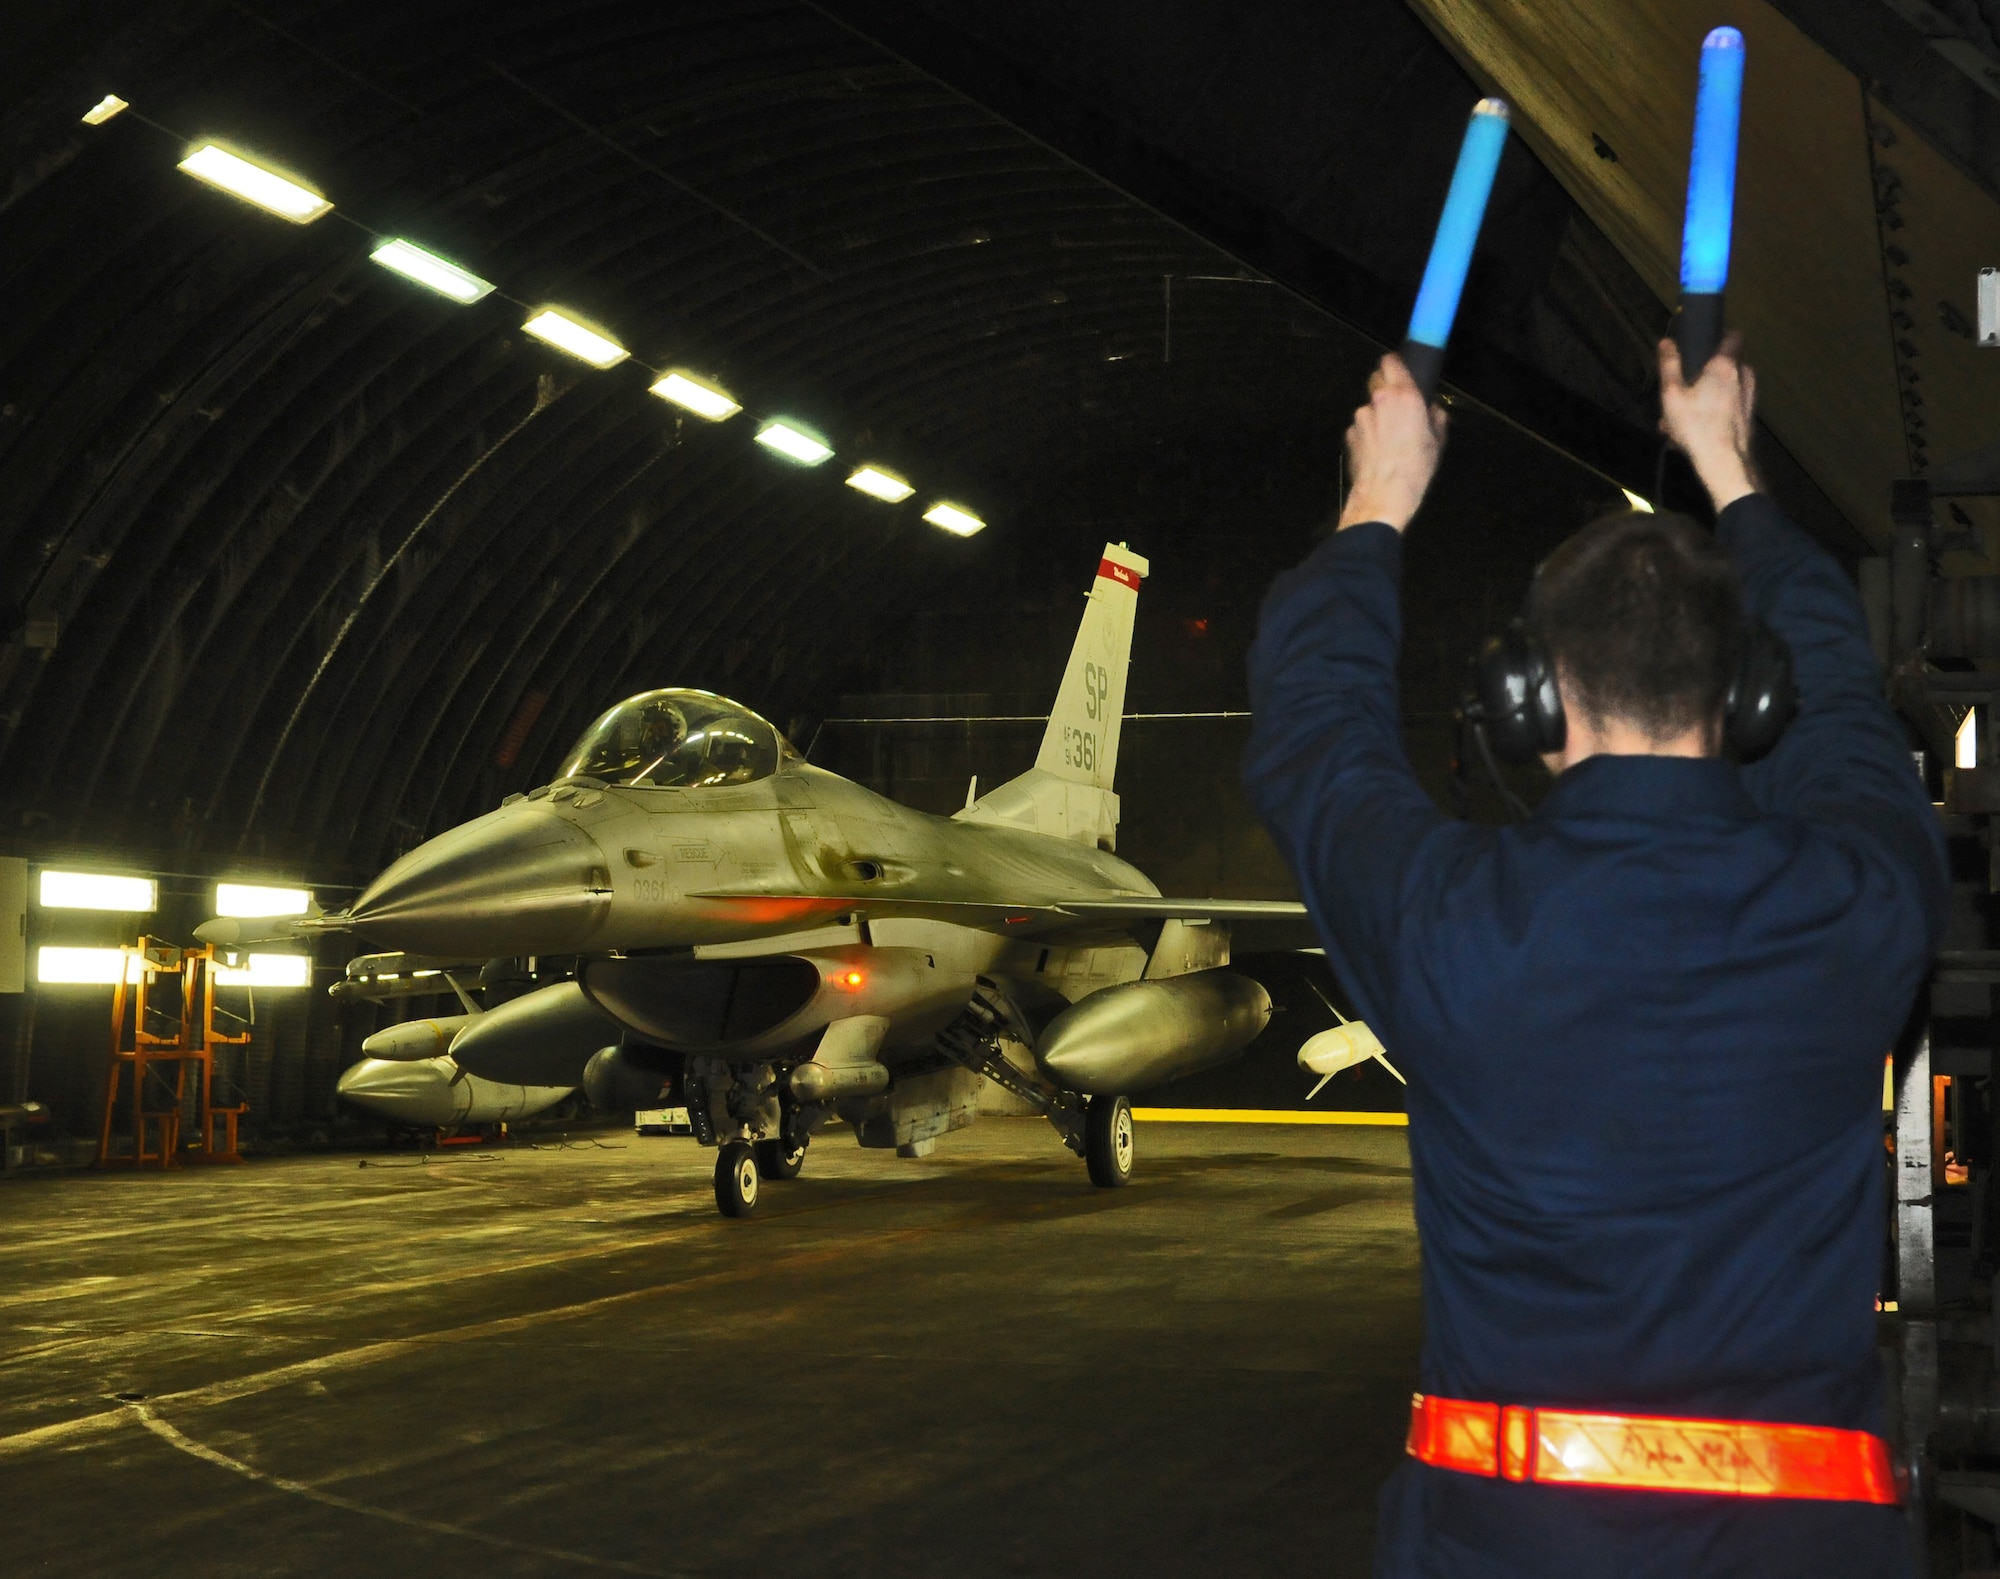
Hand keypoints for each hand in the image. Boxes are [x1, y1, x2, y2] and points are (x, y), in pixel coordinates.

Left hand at [1336, 353, 1446, 532]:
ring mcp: (1361, 417)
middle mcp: (1379, 400)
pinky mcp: (1349, 434)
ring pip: (1369, 406)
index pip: (1391, 361)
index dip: (1394, 364)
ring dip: (1377, 414)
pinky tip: (1378, 449)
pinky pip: (1360, 426)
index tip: (1399, 368)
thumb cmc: (1414, 467)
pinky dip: (1367, 433)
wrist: (1384, 493)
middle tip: (1397, 403)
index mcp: (1404, 395)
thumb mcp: (1437, 440)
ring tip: (1389, 436)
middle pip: (1376, 378)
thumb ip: (1435, 417)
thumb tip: (1433, 410)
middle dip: (1385, 386)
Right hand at [1658, 333, 1757, 512]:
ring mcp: (1750, 396)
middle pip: (1728, 363)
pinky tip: (1696, 428)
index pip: (1734, 336)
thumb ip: (1669, 366)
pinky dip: (1716, 410)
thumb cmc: (1696, 425)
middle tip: (1685, 388)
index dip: (1721, 336)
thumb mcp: (1672, 395)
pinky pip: (1731, 404)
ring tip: (1686, 414)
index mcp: (1725, 365)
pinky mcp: (1749, 415)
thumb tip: (1666, 341)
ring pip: (1728, 386)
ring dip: (1709, 394)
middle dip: (1708, 372)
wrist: (1724, 462)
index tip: (1705, 344)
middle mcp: (1743, 375)